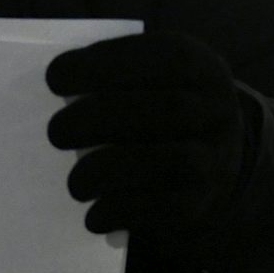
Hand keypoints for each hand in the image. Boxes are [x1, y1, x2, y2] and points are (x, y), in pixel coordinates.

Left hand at [46, 32, 256, 238]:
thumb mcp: (149, 81)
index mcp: (200, 69)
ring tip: (77, 182)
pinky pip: (164, 208)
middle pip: (168, 110)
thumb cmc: (154, 115)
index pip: (167, 58)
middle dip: (101, 119)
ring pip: (171, 161)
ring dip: (108, 172)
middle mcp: (217, 111)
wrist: (209, 169)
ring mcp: (214, 159)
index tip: (56, 78)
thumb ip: (113, 76)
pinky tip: (93, 215)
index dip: (109, 65)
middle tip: (58, 132)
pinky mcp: (200, 202)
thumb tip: (60, 82)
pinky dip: (120, 211)